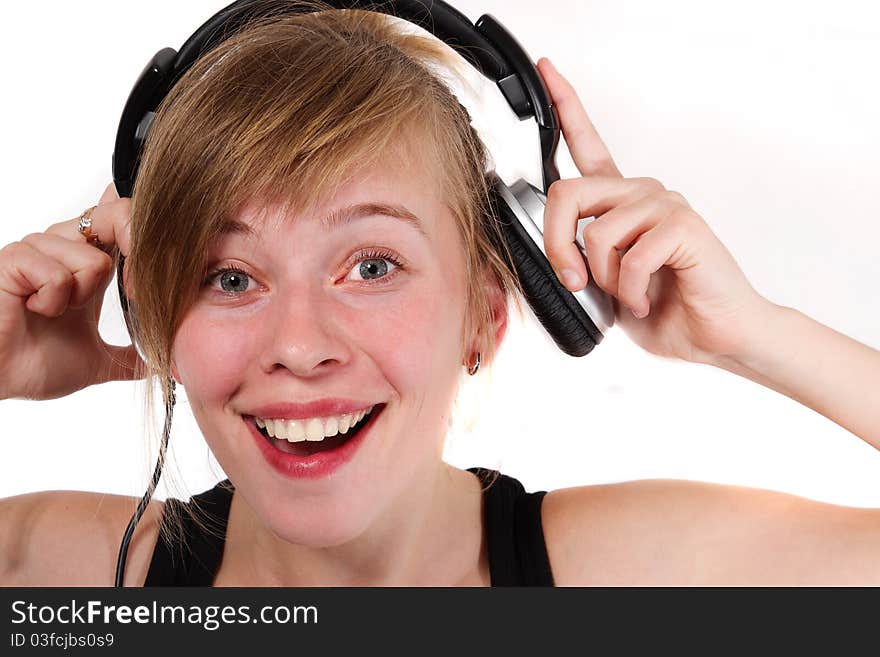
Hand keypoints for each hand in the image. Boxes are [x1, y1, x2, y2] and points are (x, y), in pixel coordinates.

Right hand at [0, 183, 142, 399]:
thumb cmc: (32, 364)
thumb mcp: (96, 361)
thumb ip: (129, 357)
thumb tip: (161, 365)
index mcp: (87, 262)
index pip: (125, 223)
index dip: (147, 244)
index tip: (141, 286)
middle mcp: (65, 246)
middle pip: (118, 224)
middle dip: (124, 268)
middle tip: (94, 305)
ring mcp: (38, 248)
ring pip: (95, 261)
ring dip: (79, 299)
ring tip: (52, 313)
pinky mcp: (15, 259)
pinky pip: (59, 275)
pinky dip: (52, 302)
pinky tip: (32, 309)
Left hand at [536, 57, 772, 364]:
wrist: (714, 337)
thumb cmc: (664, 310)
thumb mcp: (603, 286)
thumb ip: (578, 261)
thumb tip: (552, 255)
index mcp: (620, 203)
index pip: (587, 146)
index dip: (566, 106)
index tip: (548, 70)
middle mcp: (641, 193)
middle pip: (567, 192)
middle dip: (555, 245)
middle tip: (573, 281)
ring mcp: (664, 204)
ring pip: (595, 232)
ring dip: (603, 278)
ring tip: (630, 294)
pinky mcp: (683, 224)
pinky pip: (630, 257)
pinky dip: (630, 292)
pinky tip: (649, 298)